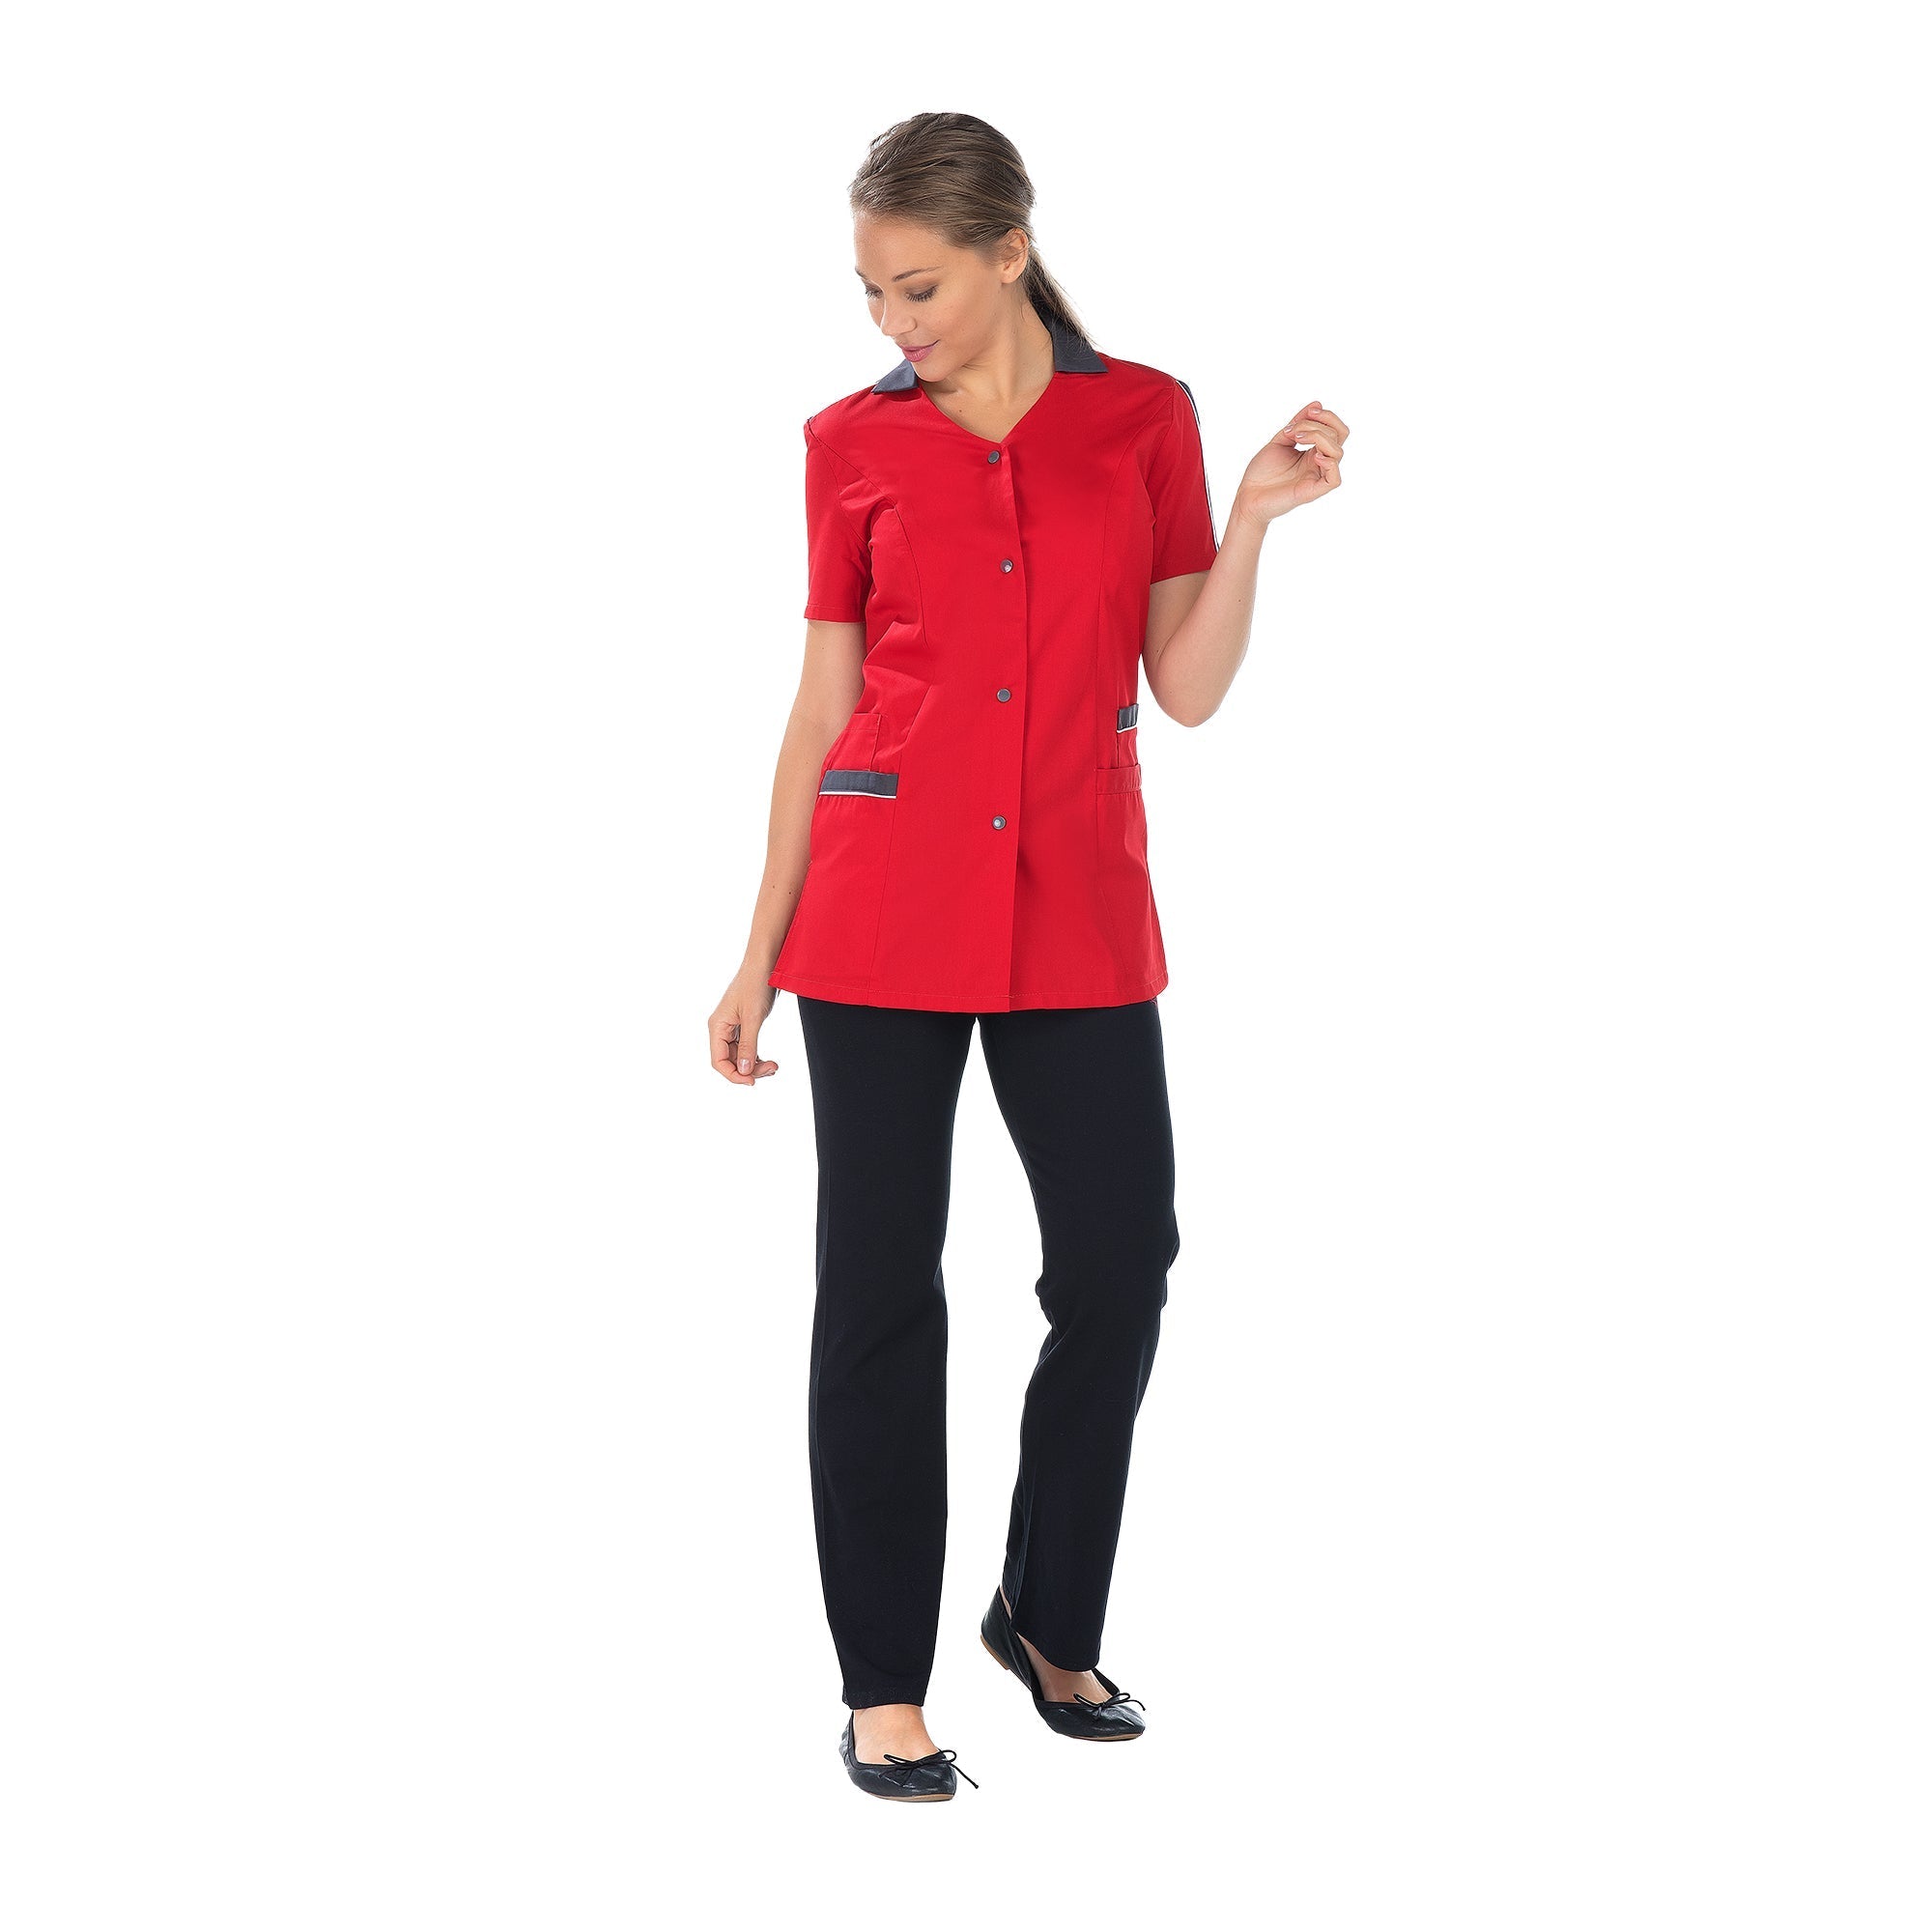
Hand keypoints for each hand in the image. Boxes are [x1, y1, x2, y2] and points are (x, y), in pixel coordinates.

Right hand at [711, 970, 779, 1084]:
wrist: (765, 962)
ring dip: (755, 1065)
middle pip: (730, 1061)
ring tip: (774, 1067)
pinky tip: (769, 1060)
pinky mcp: (744, 1024)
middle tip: (773, 1069)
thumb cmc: (756, 984)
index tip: (752, 1081)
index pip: (718, 1061)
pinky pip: (746, 1048)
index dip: (734, 1075)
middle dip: (749, 1070)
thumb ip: (748, 1046)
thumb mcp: (753, 1018)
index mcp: (717, 1026)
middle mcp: (721, 1028)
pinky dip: (757, 1056)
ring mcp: (732, 1027)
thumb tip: (744, 1071)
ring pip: (739, 1056)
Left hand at [1234, 401, 1348, 525]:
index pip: (1336, 430)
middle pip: (1339, 436)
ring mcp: (1317, 477)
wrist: (1247, 495)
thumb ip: (1298, 423)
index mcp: (1314, 451)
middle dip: (1318, 424)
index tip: (1310, 411)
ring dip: (1319, 437)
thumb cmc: (1261, 472)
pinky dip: (1329, 463)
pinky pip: (1335, 479)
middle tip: (1294, 429)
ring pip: (1337, 452)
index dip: (1328, 417)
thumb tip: (1317, 404)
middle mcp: (1319, 463)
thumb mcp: (1280, 439)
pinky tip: (1314, 457)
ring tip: (1296, 438)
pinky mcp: (1313, 491)